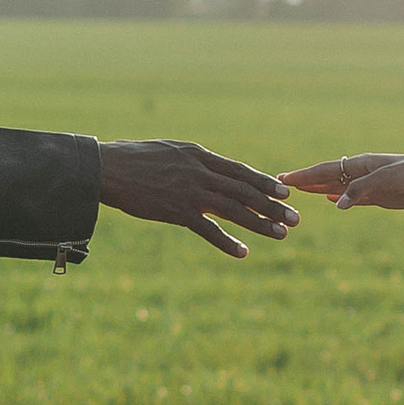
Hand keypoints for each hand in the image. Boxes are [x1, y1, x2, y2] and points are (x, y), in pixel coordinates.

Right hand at [98, 139, 294, 258]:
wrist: (107, 168)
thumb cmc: (132, 160)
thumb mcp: (168, 152)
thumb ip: (190, 161)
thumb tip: (203, 166)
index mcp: (198, 155)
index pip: (239, 170)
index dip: (264, 182)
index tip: (285, 190)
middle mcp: (200, 172)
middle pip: (245, 190)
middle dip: (273, 205)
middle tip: (296, 218)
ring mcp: (190, 191)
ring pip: (235, 209)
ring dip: (261, 223)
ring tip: (282, 234)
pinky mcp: (177, 211)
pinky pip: (208, 229)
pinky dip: (227, 242)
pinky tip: (243, 253)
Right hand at [284, 152, 403, 210]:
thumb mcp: (387, 180)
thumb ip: (361, 190)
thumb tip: (335, 203)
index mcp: (362, 163)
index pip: (326, 169)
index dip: (304, 175)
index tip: (284, 178)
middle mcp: (362, 172)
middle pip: (327, 175)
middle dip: (305, 179)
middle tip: (282, 181)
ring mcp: (370, 184)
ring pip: (337, 186)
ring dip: (318, 187)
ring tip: (299, 189)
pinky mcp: (379, 196)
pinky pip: (353, 197)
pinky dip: (339, 197)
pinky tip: (329, 199)